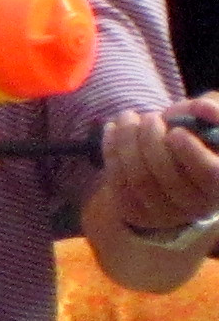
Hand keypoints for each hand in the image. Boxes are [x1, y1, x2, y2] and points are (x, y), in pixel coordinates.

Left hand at [94, 103, 218, 247]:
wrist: (172, 168)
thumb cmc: (198, 137)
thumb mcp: (209, 122)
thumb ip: (210, 110)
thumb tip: (200, 106)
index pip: (210, 174)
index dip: (191, 153)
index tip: (175, 132)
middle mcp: (198, 205)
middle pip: (168, 177)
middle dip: (152, 141)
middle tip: (149, 116)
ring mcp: (165, 214)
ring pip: (140, 180)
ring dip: (128, 142)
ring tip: (129, 117)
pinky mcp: (136, 212)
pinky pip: (117, 183)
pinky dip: (111, 151)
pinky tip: (112, 128)